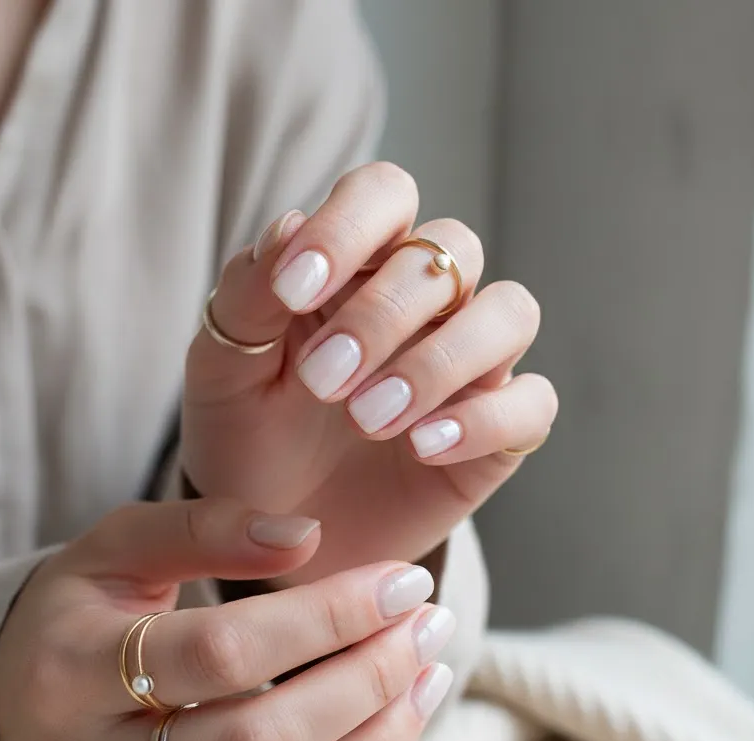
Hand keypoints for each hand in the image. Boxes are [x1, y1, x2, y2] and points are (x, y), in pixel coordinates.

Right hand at [0, 498, 457, 740]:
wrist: (14, 709)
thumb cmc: (80, 615)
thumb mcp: (117, 548)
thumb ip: (204, 529)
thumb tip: (308, 536)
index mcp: (72, 670)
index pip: (221, 651)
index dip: (326, 616)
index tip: (403, 583)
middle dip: (364, 684)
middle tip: (426, 632)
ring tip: (425, 688)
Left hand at [182, 162, 557, 581]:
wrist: (268, 533)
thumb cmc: (247, 437)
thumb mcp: (222, 369)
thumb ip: (247, 296)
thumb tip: (292, 224)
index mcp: (355, 268)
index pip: (384, 194)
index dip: (350, 227)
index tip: (294, 291)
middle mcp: (422, 305)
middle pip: (451, 252)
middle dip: (383, 314)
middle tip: (322, 382)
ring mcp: (465, 367)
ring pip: (509, 313)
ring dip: (439, 359)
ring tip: (370, 418)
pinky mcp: (494, 434)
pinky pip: (531, 403)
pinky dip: (483, 420)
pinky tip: (422, 447)